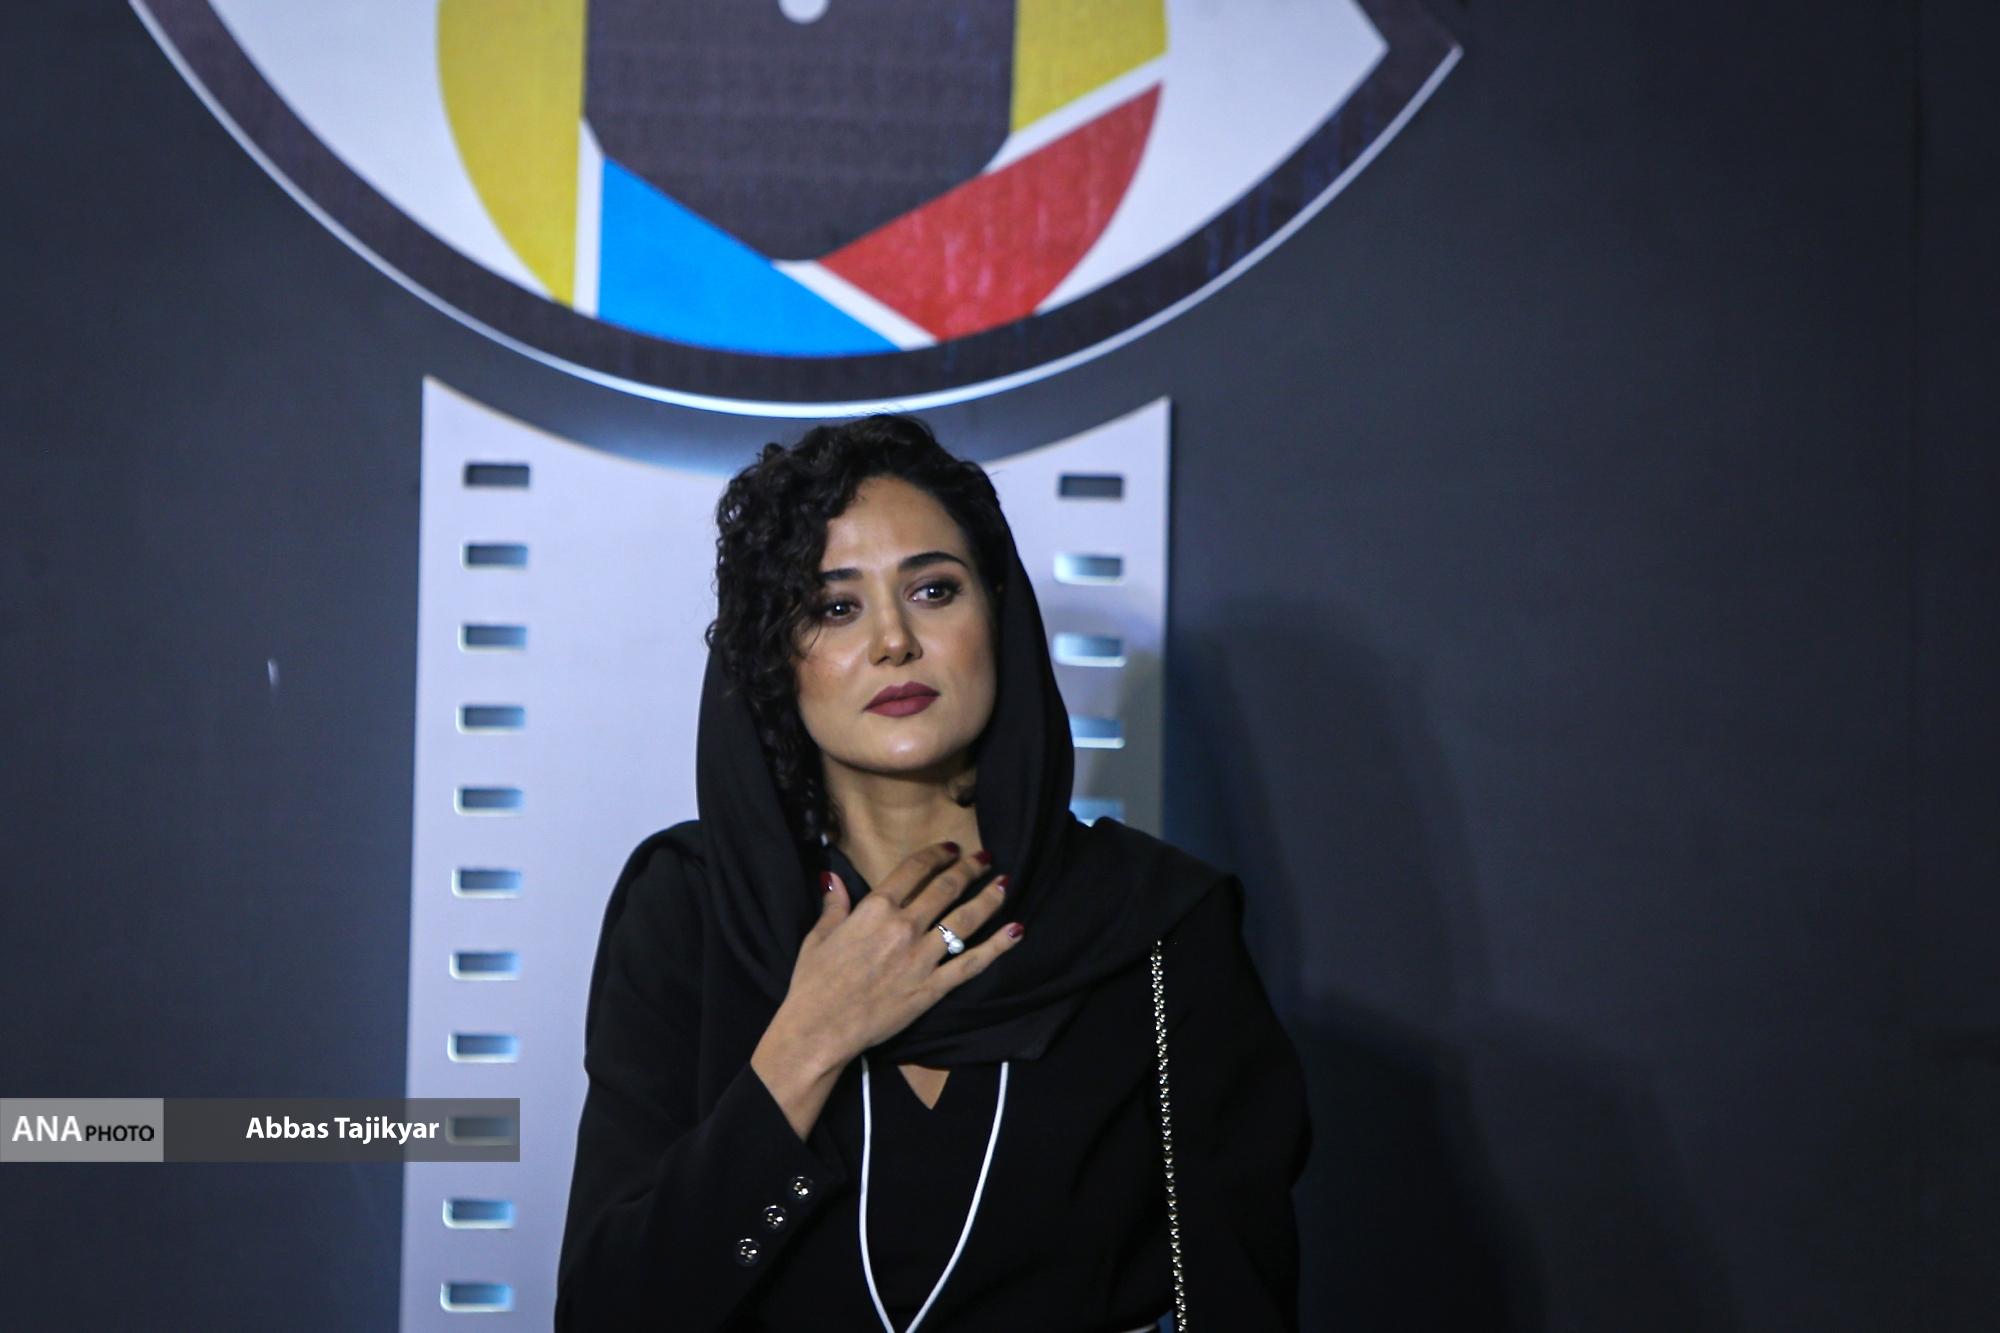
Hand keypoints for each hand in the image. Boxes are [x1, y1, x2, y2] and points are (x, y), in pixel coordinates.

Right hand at [776, 840, 1022, 1071]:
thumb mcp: (819, 937)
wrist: (820, 1029)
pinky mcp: (933, 987)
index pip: (914, 870)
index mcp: (875, 909)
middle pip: (946, 888)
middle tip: (984, 859)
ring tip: (1003, 883)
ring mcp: (922, 957)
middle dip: (969, 870)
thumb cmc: (813, 984)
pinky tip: (1015, 930)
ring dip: (988, 899)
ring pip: (965, 920)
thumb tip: (834, 877)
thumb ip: (834, 905)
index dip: (937, 854)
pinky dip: (997, 946)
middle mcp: (904, 927)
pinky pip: (972, 963)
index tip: (952, 847)